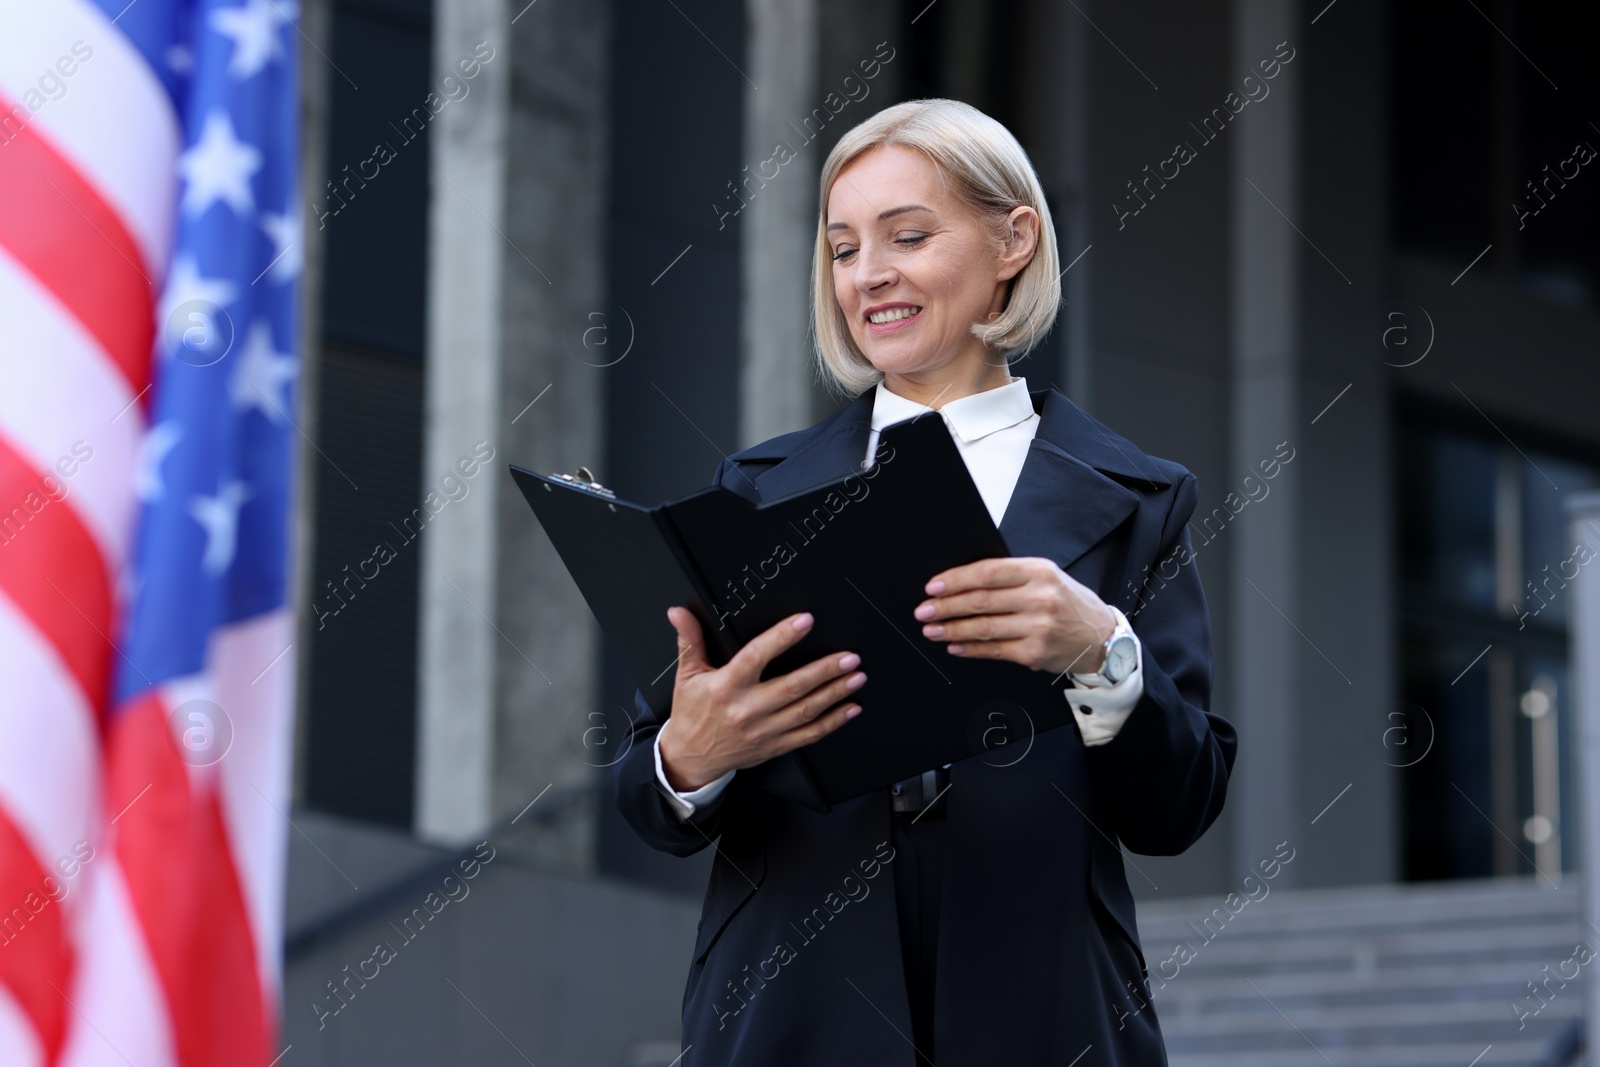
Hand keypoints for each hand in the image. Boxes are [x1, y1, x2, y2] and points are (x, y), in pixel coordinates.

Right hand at [656, 607, 866, 791]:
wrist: (690, 757)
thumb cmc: (692, 713)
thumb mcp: (687, 675)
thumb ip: (690, 640)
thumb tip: (679, 612)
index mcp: (726, 687)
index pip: (757, 657)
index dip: (782, 637)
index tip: (804, 621)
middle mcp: (747, 710)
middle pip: (792, 687)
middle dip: (824, 670)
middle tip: (849, 657)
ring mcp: (764, 731)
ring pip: (805, 711)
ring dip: (835, 693)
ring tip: (856, 676)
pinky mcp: (775, 747)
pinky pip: (809, 735)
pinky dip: (833, 722)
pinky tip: (851, 708)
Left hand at [913, 557, 1114, 676]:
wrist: (1100, 636)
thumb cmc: (1067, 602)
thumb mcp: (1045, 577)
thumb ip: (1010, 576)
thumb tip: (961, 582)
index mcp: (1038, 571)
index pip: (987, 572)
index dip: (955, 580)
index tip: (932, 586)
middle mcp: (1039, 598)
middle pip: (980, 601)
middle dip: (945, 606)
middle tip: (924, 611)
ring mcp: (1038, 627)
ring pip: (983, 627)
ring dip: (951, 630)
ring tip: (932, 630)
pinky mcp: (1035, 653)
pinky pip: (994, 651)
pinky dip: (970, 648)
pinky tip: (955, 646)